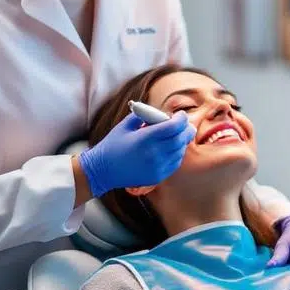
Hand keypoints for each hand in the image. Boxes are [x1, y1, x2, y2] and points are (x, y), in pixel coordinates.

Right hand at [78, 111, 195, 197]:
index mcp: (145, 138)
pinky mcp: (158, 176)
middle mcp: (154, 154)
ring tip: (176, 135)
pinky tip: (171, 148)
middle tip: (185, 124)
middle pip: (180, 139)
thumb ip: (144, 116)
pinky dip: (177, 153)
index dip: (181, 119)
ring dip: (181, 141)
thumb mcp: (125, 125)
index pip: (173, 127)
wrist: (103, 171)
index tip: (180, 115)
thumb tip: (161, 113)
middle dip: (186, 129)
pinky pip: (175, 163)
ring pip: (180, 151)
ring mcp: (157, 167)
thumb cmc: (113, 145)